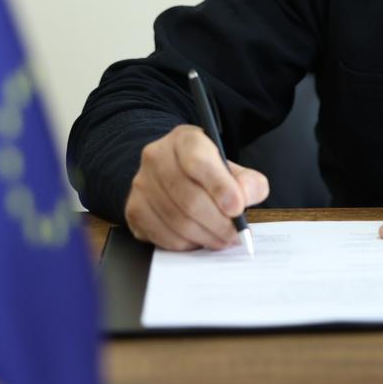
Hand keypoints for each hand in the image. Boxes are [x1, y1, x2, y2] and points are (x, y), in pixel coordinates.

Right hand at [124, 124, 268, 250]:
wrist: (173, 175)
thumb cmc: (208, 173)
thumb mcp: (232, 169)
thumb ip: (248, 181)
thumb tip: (246, 196)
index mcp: (184, 139)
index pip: (198, 161)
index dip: (220, 187)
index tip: (237, 208)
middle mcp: (156, 157)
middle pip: (188, 197)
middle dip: (218, 222)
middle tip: (236, 235)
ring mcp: (141, 184)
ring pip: (175, 220)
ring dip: (205, 236)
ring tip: (223, 240)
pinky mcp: (134, 210)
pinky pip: (162, 235)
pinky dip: (187, 244)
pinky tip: (200, 239)